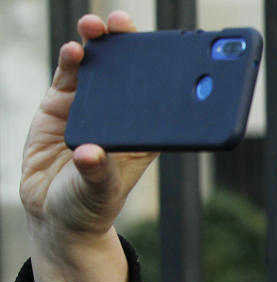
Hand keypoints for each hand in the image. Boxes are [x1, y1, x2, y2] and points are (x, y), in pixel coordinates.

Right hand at [19, 11, 157, 281]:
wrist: (54, 212)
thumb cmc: (90, 204)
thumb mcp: (99, 192)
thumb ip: (96, 172)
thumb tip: (89, 154)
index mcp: (144, 134)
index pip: (162, 98)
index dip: (168, 72)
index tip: (174, 52)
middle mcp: (121, 114)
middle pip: (130, 72)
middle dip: (130, 44)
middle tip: (125, 25)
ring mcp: (91, 105)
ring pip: (99, 66)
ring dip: (99, 42)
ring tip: (97, 27)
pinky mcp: (61, 104)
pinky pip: (69, 75)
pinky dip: (71, 60)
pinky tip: (74, 50)